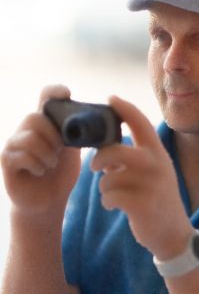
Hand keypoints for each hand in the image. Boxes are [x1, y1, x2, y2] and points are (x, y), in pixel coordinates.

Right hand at [1, 85, 80, 218]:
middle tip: (59, 151)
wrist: (48, 201)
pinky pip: (23, 155)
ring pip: (30, 137)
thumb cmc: (60, 174)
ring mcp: (14, 145)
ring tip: (50, 165)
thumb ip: (78, 134)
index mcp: (44, 124)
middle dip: (52, 135)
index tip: (67, 94)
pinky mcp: (7, 161)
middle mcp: (25, 130)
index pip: (45, 98)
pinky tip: (40, 172)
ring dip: (47, 154)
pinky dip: (38, 165)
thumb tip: (96, 120)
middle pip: (35, 117)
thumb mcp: (73, 151)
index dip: (54, 92)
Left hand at [90, 95, 192, 257]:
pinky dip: (107, 201)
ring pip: (109, 177)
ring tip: (110, 195)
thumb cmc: (157, 199)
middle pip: (116, 151)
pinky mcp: (142, 204)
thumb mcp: (153, 173)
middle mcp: (156, 165)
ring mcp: (150, 185)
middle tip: (94, 167)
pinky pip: (110, 196)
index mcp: (158, 153)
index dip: (124, 108)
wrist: (173, 234)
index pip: (141, 122)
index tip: (110, 99)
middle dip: (100, 158)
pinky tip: (114, 206)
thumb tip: (104, 146)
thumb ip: (133, 158)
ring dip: (104, 187)